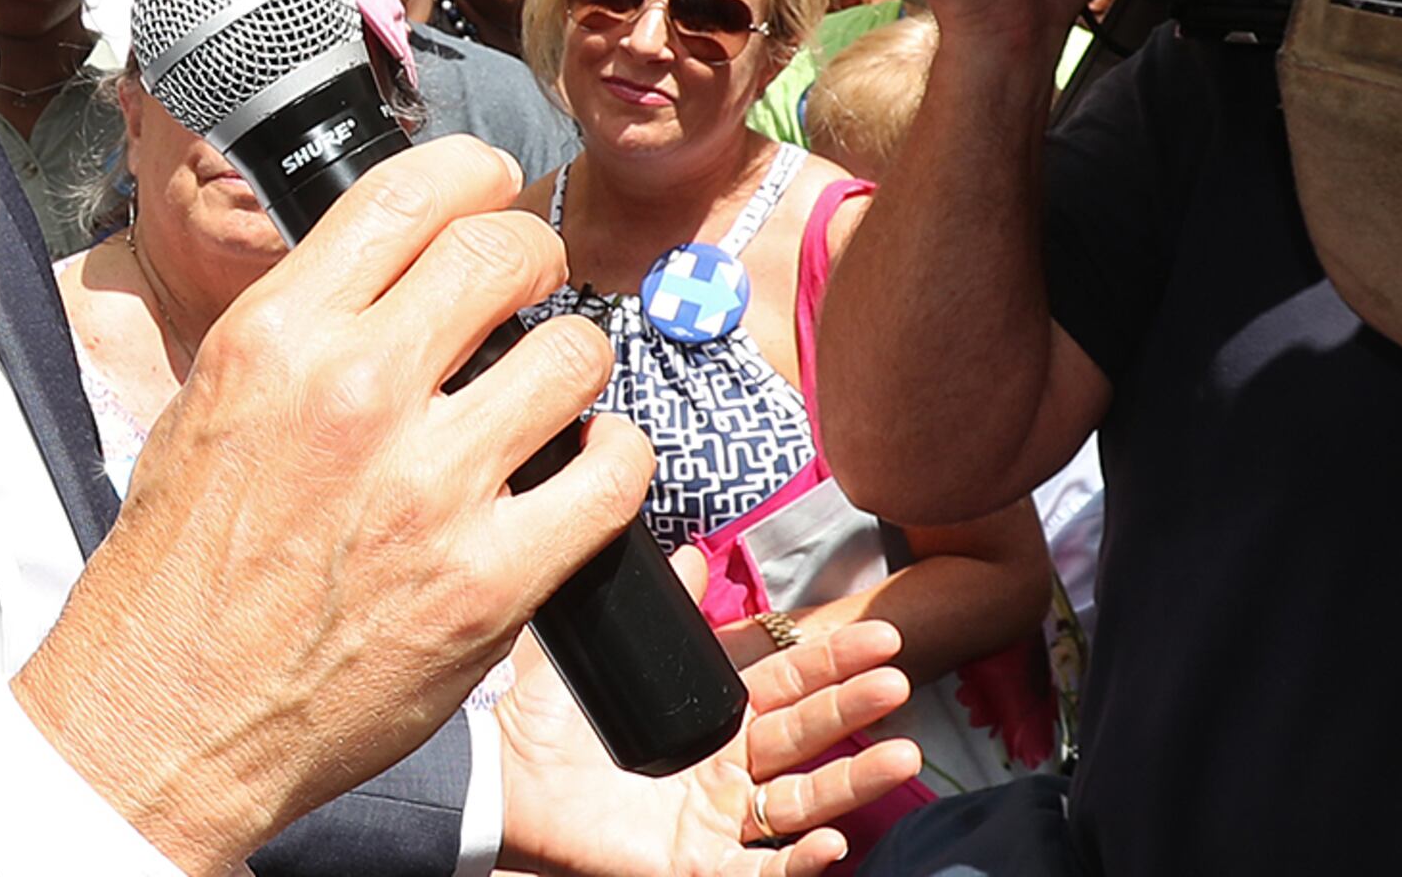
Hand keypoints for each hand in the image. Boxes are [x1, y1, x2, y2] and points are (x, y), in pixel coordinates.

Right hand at [13, 135, 649, 871]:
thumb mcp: (207, 402)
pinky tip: (585, 470)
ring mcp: (430, 487)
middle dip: (533, 257)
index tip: (493, 190)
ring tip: (547, 394)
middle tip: (532, 286)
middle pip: (504, 252)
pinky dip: (613, 463)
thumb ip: (301, 330)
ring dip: (572, 365)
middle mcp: (355, 392)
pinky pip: (610, 477)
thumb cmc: (179, 569)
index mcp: (276, 337)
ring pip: (572, 356)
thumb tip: (389, 278)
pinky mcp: (490, 579)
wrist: (169, 714)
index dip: (474, 176)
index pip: (408, 195)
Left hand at [493, 547, 921, 876]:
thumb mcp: (602, 660)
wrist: (501, 784)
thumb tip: (687, 556)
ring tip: (900, 755)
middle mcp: (726, 768)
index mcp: (710, 717)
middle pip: (803, 735)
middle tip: (895, 680)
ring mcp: (717, 820)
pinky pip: (762, 871)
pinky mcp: (699, 865)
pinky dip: (801, 862)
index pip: (784, 683)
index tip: (877, 636)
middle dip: (852, 708)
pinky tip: (832, 842)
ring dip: (854, 781)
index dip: (829, 661)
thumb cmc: (548, 726)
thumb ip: (647, 612)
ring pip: (801, 802)